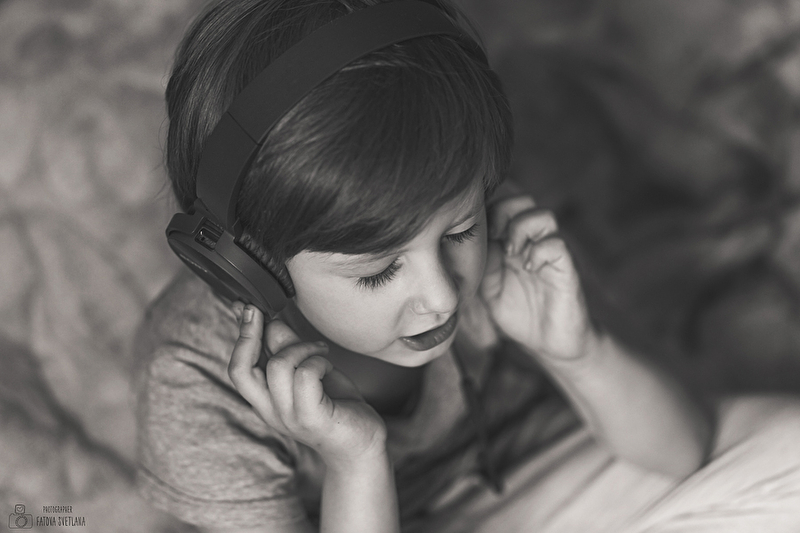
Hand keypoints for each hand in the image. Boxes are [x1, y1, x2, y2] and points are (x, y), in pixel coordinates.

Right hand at [228, 304, 386, 466]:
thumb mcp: (308, 369)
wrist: (361, 443)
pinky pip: (305, 376)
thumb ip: (287, 348)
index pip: (237, 368)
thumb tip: (268, 320)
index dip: (240, 335)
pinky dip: (318, 362)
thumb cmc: (335, 405)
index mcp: (265, 399)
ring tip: (320, 352)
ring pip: (279, 366)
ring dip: (303, 348)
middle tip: (264, 312)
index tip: (246, 306)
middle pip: (241, 371)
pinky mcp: (312, 418)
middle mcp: (271, 410)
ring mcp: (290, 417)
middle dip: (250, 334)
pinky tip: (328, 366)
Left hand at [480, 195, 596, 359]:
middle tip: (492, 237)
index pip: (503, 207)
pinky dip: (539, 252)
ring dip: (521, 229)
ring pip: (544, 216)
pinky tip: (528, 268)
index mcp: (514, 243)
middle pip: (524, 202)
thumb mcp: (489, 289)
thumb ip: (480, 265)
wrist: (551, 343)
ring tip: (510, 253)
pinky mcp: (567, 269)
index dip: (486, 212)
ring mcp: (551, 254)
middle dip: (504, 212)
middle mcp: (534, 242)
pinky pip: (557, 245)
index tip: (474, 233)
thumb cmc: (520, 314)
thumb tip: (465, 244)